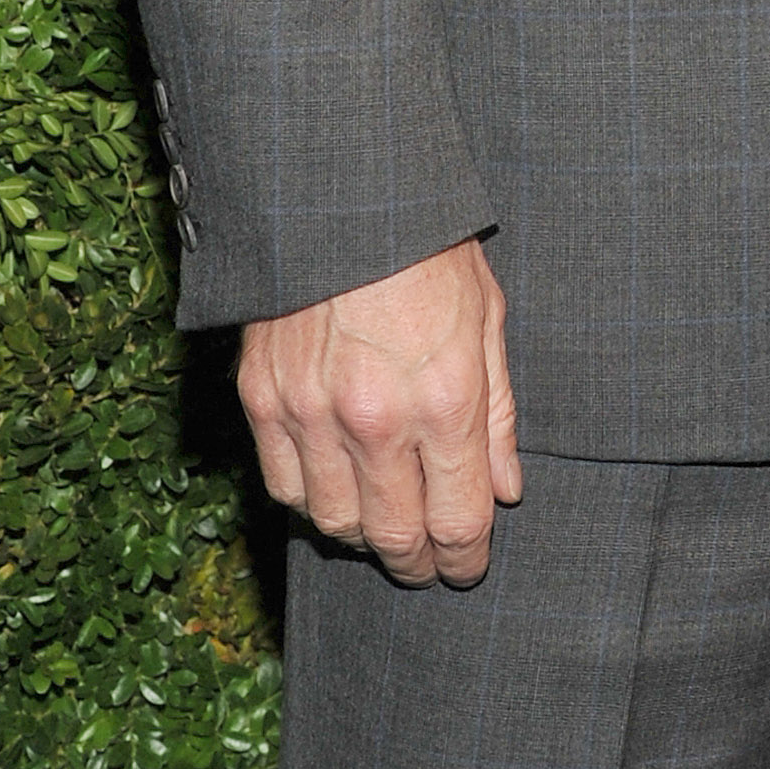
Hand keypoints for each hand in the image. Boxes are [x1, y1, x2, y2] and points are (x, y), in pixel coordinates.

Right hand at [238, 236, 520, 584]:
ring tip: (386, 530)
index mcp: (444, 401)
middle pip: (394, 537)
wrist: (343, 200)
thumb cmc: (429, 251)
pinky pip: (285, 487)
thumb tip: (505, 490)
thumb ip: (499, 414)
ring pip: (334, 523)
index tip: (468, 566)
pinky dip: (312, 502)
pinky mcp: (264, 401)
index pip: (456, 520)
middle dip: (418, 564)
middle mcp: (376, 420)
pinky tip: (336, 492)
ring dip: (364, 538)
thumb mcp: (489, 319)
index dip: (465, 558)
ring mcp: (311, 414)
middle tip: (429, 568)